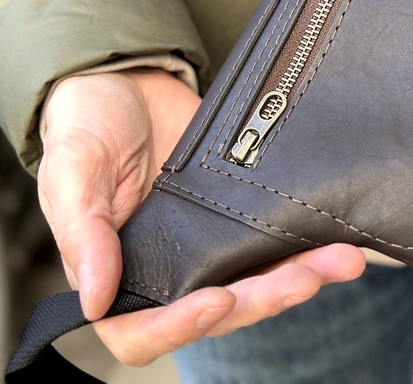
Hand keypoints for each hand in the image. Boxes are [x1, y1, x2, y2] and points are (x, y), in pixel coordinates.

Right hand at [37, 68, 364, 365]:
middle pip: (219, 311)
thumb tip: (96, 299)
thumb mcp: (71, 171)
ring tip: (340, 261)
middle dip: (264, 298)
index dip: (181, 328)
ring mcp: (206, 245)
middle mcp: (165, 270)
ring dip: (299, 276)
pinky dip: (305, 245)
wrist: (128, 79)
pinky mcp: (239, 216)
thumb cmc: (84, 125)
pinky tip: (337, 239)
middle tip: (304, 277)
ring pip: (256, 282)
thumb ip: (82, 233)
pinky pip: (272, 243)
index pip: (143, 332)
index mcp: (115, 274)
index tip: (217, 299)